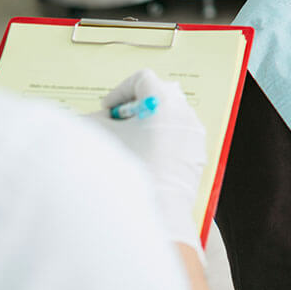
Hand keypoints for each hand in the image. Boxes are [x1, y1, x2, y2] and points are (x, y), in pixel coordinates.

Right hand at [91, 69, 206, 256]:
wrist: (154, 210)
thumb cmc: (129, 172)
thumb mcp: (101, 138)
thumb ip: (93, 121)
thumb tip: (94, 119)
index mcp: (164, 101)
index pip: (142, 79)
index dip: (120, 91)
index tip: (108, 110)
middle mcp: (184, 112)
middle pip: (158, 95)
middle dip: (135, 108)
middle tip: (118, 126)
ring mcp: (194, 133)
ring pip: (170, 116)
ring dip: (149, 124)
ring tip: (131, 145)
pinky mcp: (197, 154)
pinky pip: (179, 137)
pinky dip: (163, 141)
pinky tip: (146, 160)